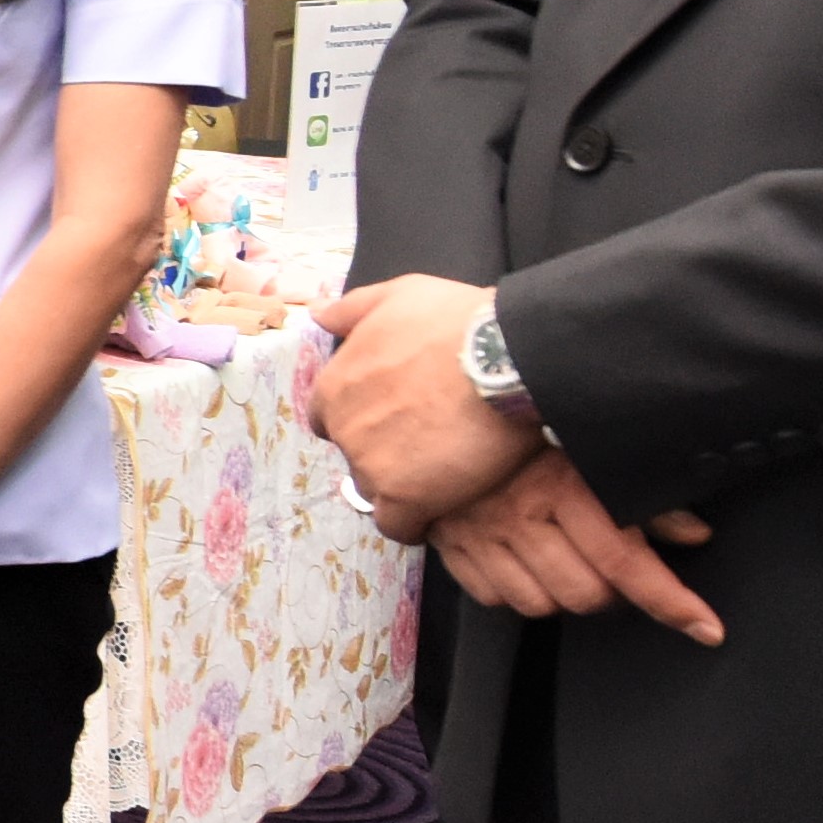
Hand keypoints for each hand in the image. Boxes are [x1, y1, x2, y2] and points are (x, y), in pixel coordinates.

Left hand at [310, 274, 545, 532]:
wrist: (505, 359)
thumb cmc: (455, 321)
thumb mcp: (398, 296)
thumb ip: (352, 310)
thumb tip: (317, 314)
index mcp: (335, 384)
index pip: (327, 417)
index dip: (359, 419)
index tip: (392, 418)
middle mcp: (344, 428)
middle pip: (354, 454)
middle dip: (383, 451)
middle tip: (427, 441)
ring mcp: (371, 465)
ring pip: (375, 489)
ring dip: (401, 484)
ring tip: (442, 471)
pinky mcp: (405, 498)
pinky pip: (397, 526)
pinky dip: (414, 523)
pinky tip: (438, 511)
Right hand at [426, 451, 724, 645]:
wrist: (444, 403)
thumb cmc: (528, 424)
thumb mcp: (592, 451)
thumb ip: (645, 497)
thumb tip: (695, 533)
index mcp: (563, 483)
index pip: (625, 559)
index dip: (670, 601)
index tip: (705, 628)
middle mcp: (522, 513)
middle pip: (586, 594)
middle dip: (613, 594)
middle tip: (618, 571)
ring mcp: (483, 534)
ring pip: (541, 605)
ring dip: (565, 594)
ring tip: (573, 565)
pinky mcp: (453, 547)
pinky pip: (494, 598)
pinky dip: (518, 591)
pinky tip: (530, 565)